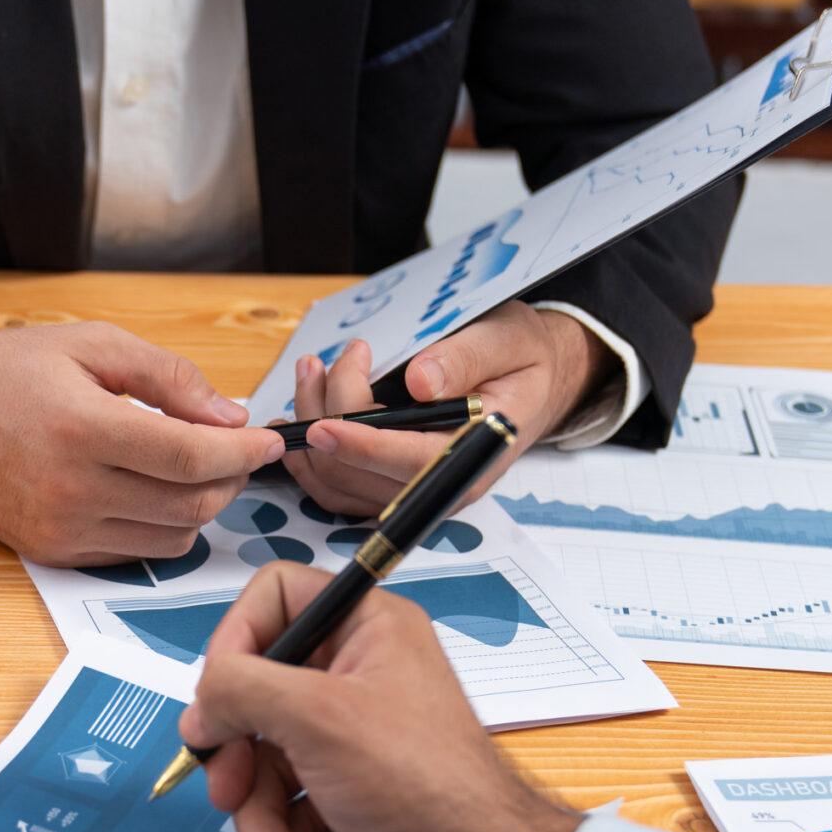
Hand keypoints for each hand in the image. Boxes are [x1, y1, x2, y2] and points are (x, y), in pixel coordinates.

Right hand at [0, 322, 284, 566]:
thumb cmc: (8, 371)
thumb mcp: (92, 344)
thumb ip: (169, 377)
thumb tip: (230, 415)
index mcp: (83, 428)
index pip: (191, 456)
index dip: (244, 451)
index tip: (270, 439)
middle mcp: (72, 490)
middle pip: (191, 504)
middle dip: (231, 478)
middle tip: (237, 450)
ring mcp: (62, 529)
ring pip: (172, 539)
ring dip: (200, 507)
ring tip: (195, 468)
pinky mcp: (54, 553)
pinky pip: (136, 553)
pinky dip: (162, 527)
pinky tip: (154, 491)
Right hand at [177, 563, 581, 831]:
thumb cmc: (419, 783)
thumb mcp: (315, 717)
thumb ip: (239, 689)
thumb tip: (199, 708)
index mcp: (365, 630)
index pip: (275, 599)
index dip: (235, 642)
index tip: (218, 698)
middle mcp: (355, 677)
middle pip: (254, 693)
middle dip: (237, 757)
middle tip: (229, 791)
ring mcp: (347, 741)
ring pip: (261, 762)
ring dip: (260, 817)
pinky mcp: (343, 797)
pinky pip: (285, 807)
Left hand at [283, 301, 608, 516]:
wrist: (532, 379)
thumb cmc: (521, 357)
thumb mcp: (506, 340)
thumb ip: (465, 359)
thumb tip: (421, 381)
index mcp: (474, 454)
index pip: (411, 464)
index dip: (363, 448)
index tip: (323, 424)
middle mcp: (440, 486)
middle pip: (359, 476)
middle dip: (326, 416)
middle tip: (320, 361)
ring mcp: (411, 491)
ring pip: (336, 483)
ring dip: (308, 430)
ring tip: (309, 372)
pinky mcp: (389, 486)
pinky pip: (335, 487)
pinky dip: (307, 456)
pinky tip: (300, 414)